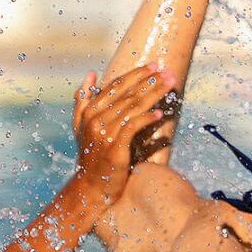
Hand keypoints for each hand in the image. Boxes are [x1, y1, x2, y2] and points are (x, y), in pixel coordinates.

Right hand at [72, 64, 178, 203]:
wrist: (91, 186)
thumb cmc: (91, 155)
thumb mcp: (81, 126)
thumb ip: (83, 99)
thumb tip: (90, 73)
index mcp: (89, 110)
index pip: (115, 86)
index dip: (136, 74)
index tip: (154, 65)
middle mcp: (95, 118)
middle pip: (126, 93)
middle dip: (148, 79)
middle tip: (166, 70)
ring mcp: (104, 132)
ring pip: (132, 107)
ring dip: (153, 93)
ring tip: (169, 84)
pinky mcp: (114, 147)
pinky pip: (133, 127)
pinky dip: (147, 118)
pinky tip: (160, 113)